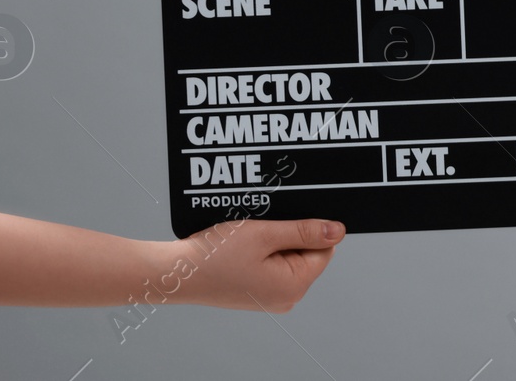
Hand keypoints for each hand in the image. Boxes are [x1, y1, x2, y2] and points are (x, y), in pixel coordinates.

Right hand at [159, 218, 344, 311]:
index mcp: (294, 286)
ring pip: (288, 255)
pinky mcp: (257, 293)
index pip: (325, 248)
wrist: (177, 272)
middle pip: (307, 252)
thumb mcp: (265, 234)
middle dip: (290, 233)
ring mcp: (271, 297)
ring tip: (250, 234)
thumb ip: (304, 231)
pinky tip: (243, 243)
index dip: (309, 227)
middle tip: (264, 224)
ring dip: (274, 239)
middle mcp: (286, 298)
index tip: (285, 217)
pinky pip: (271, 264)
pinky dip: (262, 250)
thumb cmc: (216, 255)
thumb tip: (338, 230)